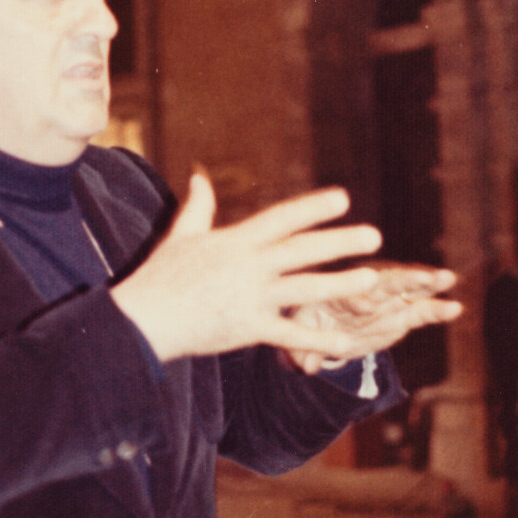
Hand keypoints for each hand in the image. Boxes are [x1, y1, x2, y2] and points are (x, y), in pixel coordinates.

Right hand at [110, 172, 385, 363]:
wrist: (143, 320)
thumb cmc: (159, 276)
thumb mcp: (180, 235)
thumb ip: (198, 206)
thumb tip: (199, 175)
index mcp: (235, 242)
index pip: (281, 219)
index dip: (313, 208)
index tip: (342, 199)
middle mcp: (248, 267)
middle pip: (302, 251)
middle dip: (339, 242)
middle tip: (374, 236)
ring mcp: (250, 298)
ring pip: (303, 290)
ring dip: (339, 284)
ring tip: (370, 278)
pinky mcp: (248, 329)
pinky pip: (290, 336)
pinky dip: (317, 340)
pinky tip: (345, 342)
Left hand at [285, 262, 462, 373]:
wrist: (329, 325)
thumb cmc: (311, 322)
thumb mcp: (301, 333)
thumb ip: (301, 348)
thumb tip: (306, 366)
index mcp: (338, 291)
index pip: (348, 293)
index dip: (357, 299)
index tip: (366, 305)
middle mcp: (365, 290)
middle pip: (385, 282)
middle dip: (404, 279)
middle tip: (425, 275)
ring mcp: (387, 300)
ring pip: (409, 290)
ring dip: (428, 284)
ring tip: (448, 279)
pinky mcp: (402, 314)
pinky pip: (421, 311)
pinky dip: (437, 309)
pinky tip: (456, 308)